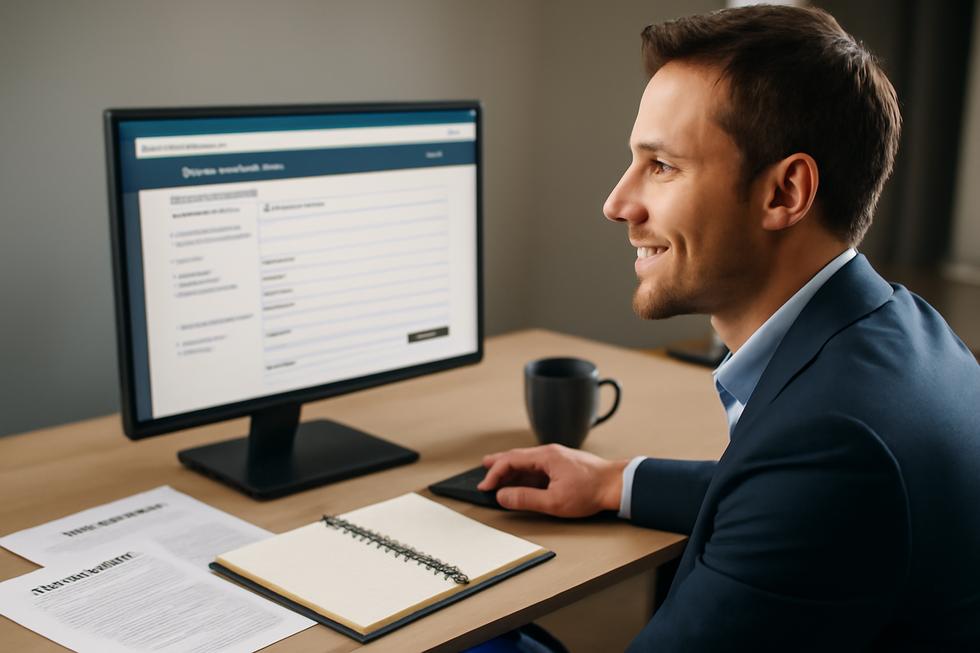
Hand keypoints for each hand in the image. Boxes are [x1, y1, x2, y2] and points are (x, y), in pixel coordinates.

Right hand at [476, 444, 628, 517]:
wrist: (616, 484)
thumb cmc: (590, 491)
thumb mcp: (554, 501)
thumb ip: (525, 498)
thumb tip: (503, 496)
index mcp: (545, 456)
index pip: (510, 460)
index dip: (494, 473)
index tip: (485, 486)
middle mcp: (549, 453)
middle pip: (516, 456)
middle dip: (498, 464)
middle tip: (483, 468)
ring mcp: (556, 458)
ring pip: (527, 461)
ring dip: (511, 468)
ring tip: (498, 475)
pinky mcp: (563, 465)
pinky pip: (537, 466)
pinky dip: (524, 473)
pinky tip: (522, 481)